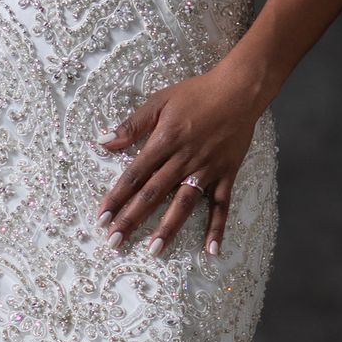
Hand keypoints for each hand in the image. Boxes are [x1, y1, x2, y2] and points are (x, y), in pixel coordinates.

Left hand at [95, 68, 260, 256]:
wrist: (239, 90)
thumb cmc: (197, 94)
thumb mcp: (159, 101)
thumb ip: (132, 125)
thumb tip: (103, 141)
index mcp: (164, 142)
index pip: (135, 175)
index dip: (117, 197)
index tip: (102, 218)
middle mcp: (183, 160)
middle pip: (153, 194)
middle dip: (132, 219)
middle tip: (115, 242)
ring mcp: (206, 170)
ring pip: (184, 204)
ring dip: (169, 228)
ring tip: (154, 250)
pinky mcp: (226, 175)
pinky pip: (221, 206)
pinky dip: (217, 228)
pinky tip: (211, 251)